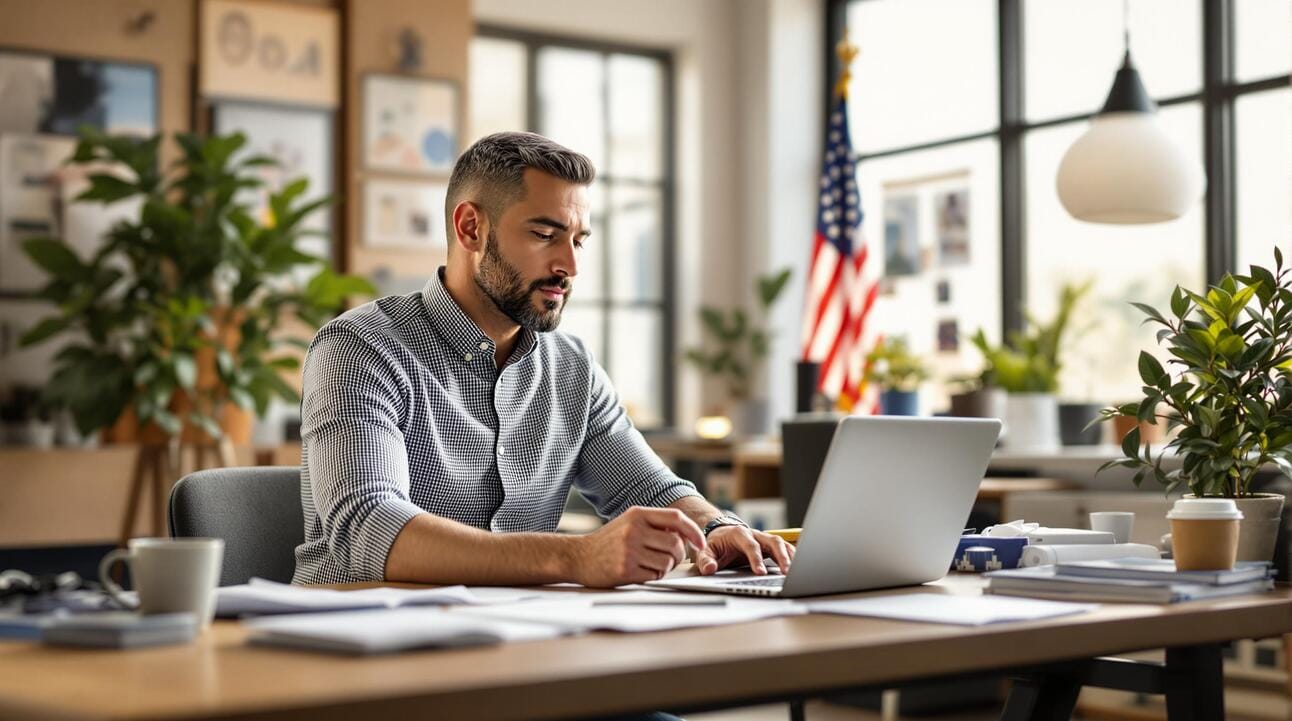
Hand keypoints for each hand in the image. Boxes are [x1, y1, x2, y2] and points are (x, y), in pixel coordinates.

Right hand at [569, 506, 705, 587]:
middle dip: (679, 555)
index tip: (700, 543)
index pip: (676, 518)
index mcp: (637, 514)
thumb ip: (654, 524)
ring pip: (667, 562)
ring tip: (652, 565)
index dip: (693, 531)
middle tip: (670, 559)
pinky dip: (654, 577)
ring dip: (666, 567)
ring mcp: (629, 550)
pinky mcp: (625, 570)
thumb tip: (686, 534)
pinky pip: (655, 576)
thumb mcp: (629, 522)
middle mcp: (634, 530)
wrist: (578, 557)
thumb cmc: (607, 541)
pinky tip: (642, 572)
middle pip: (675, 543)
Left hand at [695, 525, 794, 575]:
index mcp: (739, 534)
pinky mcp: (768, 545)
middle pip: (772, 542)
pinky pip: (783, 548)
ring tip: (795, 572)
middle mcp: (754, 534)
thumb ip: (705, 560)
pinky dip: (791, 556)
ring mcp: (763, 538)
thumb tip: (709, 569)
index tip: (760, 573)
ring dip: (789, 556)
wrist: (720, 533)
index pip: (751, 546)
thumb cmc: (716, 544)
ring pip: (780, 543)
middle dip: (781, 556)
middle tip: (786, 572)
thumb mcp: (706, 551)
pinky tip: (797, 566)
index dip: (756, 559)